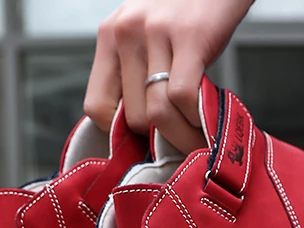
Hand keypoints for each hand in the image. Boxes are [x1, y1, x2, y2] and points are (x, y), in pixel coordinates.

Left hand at [85, 0, 253, 151]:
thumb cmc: (188, 12)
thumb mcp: (147, 36)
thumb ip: (137, 73)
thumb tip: (142, 131)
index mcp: (110, 36)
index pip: (96, 107)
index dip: (122, 135)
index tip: (148, 140)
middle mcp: (126, 32)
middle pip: (134, 118)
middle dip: (161, 138)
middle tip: (183, 138)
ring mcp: (156, 32)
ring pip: (157, 113)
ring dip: (182, 136)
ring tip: (197, 135)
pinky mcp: (190, 36)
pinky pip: (183, 96)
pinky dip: (197, 118)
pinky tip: (207, 117)